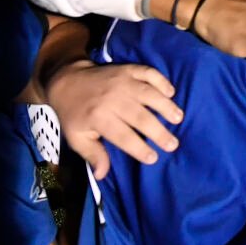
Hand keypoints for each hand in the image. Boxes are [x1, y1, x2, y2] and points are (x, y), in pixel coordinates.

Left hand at [44, 61, 182, 178]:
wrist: (67, 80)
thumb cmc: (74, 114)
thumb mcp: (76, 138)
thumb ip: (92, 155)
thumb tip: (103, 175)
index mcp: (98, 118)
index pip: (123, 136)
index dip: (139, 148)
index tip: (153, 158)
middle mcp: (112, 99)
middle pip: (140, 117)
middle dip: (158, 132)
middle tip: (173, 144)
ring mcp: (122, 81)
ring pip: (148, 94)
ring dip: (165, 106)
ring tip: (178, 118)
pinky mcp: (128, 69)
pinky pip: (148, 73)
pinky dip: (161, 81)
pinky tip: (171, 93)